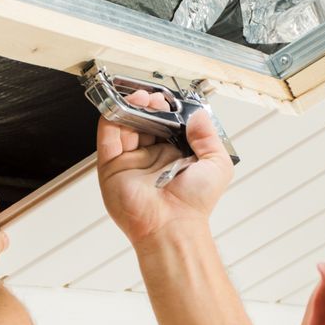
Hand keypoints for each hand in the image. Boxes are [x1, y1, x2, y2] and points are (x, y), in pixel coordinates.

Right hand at [97, 90, 234, 246]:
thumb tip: (199, 116)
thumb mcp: (216, 164)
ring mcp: (130, 162)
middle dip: (148, 106)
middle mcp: (150, 157)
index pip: (165, 124)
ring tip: (139, 98)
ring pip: (124, 126)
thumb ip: (209, 136)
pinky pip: (107, 139)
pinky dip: (111, 120)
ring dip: (130, 108)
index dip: (166, 109)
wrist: (172, 226)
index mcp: (173, 155)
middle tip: (154, 98)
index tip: (169, 99)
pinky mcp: (112, 168)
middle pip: (142, 121)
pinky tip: (121, 108)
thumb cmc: (194, 204)